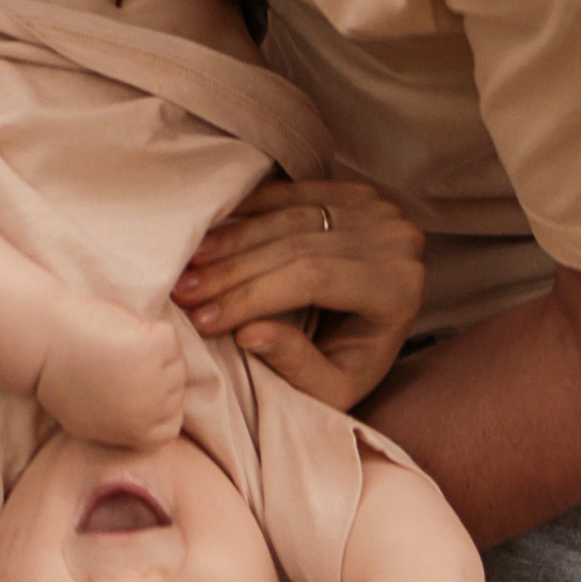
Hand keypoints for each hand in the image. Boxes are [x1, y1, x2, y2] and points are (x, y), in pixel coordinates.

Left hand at [34, 298, 188, 451]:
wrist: (43, 344)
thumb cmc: (60, 383)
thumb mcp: (92, 425)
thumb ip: (125, 429)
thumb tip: (150, 423)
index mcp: (142, 436)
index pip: (172, 424)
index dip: (155, 405)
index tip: (130, 389)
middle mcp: (155, 411)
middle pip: (177, 390)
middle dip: (155, 376)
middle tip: (117, 364)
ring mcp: (160, 377)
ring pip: (176, 362)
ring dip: (153, 353)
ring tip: (116, 349)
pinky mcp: (159, 344)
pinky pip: (168, 337)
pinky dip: (149, 330)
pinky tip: (121, 333)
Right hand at [175, 175, 425, 408]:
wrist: (383, 327)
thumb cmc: (353, 364)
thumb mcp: (332, 388)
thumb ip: (297, 364)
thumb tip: (248, 333)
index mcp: (397, 290)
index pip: (313, 279)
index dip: (253, 295)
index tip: (203, 320)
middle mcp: (397, 242)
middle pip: (299, 244)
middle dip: (234, 270)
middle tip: (183, 290)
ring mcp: (379, 210)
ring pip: (292, 216)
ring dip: (233, 239)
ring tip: (190, 265)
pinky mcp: (357, 193)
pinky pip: (294, 194)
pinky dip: (250, 209)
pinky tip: (213, 229)